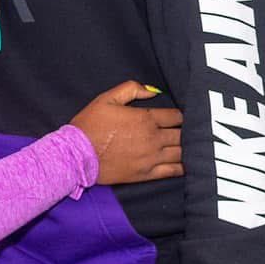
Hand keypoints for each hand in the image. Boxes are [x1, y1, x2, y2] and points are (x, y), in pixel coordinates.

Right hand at [69, 81, 183, 184]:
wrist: (77, 154)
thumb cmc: (90, 125)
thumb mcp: (106, 98)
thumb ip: (131, 89)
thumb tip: (152, 91)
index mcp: (145, 118)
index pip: (176, 116)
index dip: (180, 115)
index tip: (177, 117)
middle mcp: (153, 138)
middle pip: (182, 134)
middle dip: (186, 131)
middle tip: (186, 131)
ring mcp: (151, 158)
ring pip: (181, 152)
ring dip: (187, 148)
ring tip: (187, 146)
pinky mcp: (146, 174)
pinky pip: (173, 171)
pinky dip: (183, 167)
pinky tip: (185, 163)